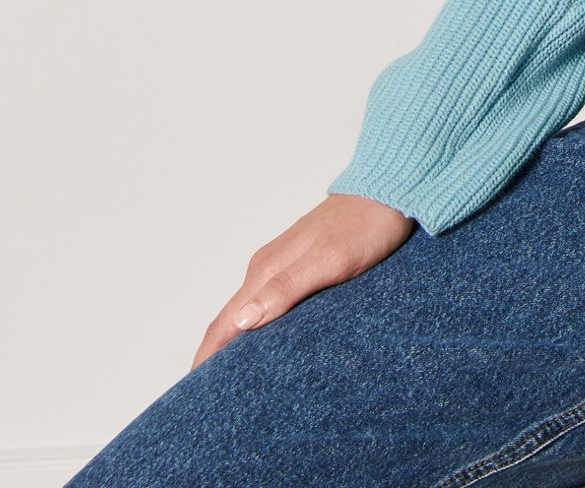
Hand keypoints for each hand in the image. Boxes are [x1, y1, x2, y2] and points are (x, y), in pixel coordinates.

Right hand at [192, 193, 414, 368]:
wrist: (389, 193)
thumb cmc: (364, 227)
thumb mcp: (328, 261)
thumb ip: (285, 288)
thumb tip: (242, 321)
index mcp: (267, 269)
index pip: (226, 320)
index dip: (207, 355)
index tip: (195, 386)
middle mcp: (268, 266)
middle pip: (232, 317)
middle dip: (216, 353)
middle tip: (211, 391)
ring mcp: (284, 263)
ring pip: (250, 307)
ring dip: (236, 339)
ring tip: (234, 373)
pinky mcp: (302, 262)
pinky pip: (270, 298)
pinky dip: (260, 322)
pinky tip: (269, 336)